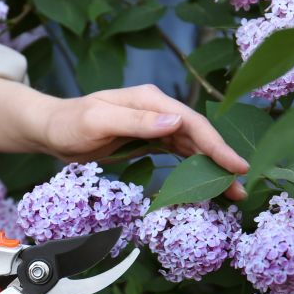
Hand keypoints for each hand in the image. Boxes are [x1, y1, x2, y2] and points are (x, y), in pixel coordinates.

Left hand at [42, 85, 247, 199]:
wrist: (52, 131)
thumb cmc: (69, 124)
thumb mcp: (98, 121)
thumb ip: (136, 122)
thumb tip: (175, 121)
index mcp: (150, 100)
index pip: (192, 122)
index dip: (216, 145)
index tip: (237, 167)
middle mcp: (157, 111)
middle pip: (198, 136)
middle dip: (221, 162)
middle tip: (241, 190)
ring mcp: (154, 126)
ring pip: (192, 147)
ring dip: (211, 169)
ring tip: (230, 193)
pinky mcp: (148, 141)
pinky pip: (178, 154)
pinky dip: (193, 168)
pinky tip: (205, 185)